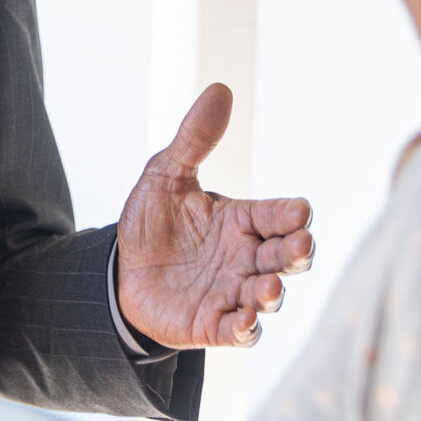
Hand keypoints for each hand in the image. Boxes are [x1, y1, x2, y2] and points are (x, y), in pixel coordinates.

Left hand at [116, 83, 313, 348]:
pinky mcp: (216, 324)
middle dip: (297, 252)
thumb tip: (220, 88)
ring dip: (272, 294)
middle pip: (286, 255)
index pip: (279, 214)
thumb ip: (194, 138)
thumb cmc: (153, 222)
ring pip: (269, 295)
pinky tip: (245, 322)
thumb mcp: (166, 175)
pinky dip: (247, 329)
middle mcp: (247, 256)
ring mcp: (234, 292)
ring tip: (267, 289)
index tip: (300, 211)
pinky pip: (241, 332)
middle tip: (300, 246)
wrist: (120, 273)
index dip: (292, 214)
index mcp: (242, 219)